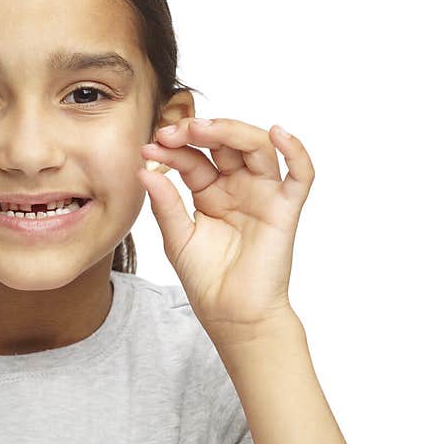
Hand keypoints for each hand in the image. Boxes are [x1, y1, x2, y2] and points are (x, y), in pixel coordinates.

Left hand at [137, 118, 314, 343]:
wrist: (231, 315)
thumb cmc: (206, 279)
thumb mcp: (177, 237)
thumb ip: (165, 203)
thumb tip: (143, 170)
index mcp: (210, 191)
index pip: (193, 158)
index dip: (173, 149)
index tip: (149, 147)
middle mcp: (238, 186)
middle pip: (225, 143)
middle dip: (199, 131)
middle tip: (173, 131)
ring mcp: (263, 194)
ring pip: (258, 147)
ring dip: (232, 131)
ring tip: (203, 128)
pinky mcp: (285, 208)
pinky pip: (300, 174)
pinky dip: (296, 151)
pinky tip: (279, 133)